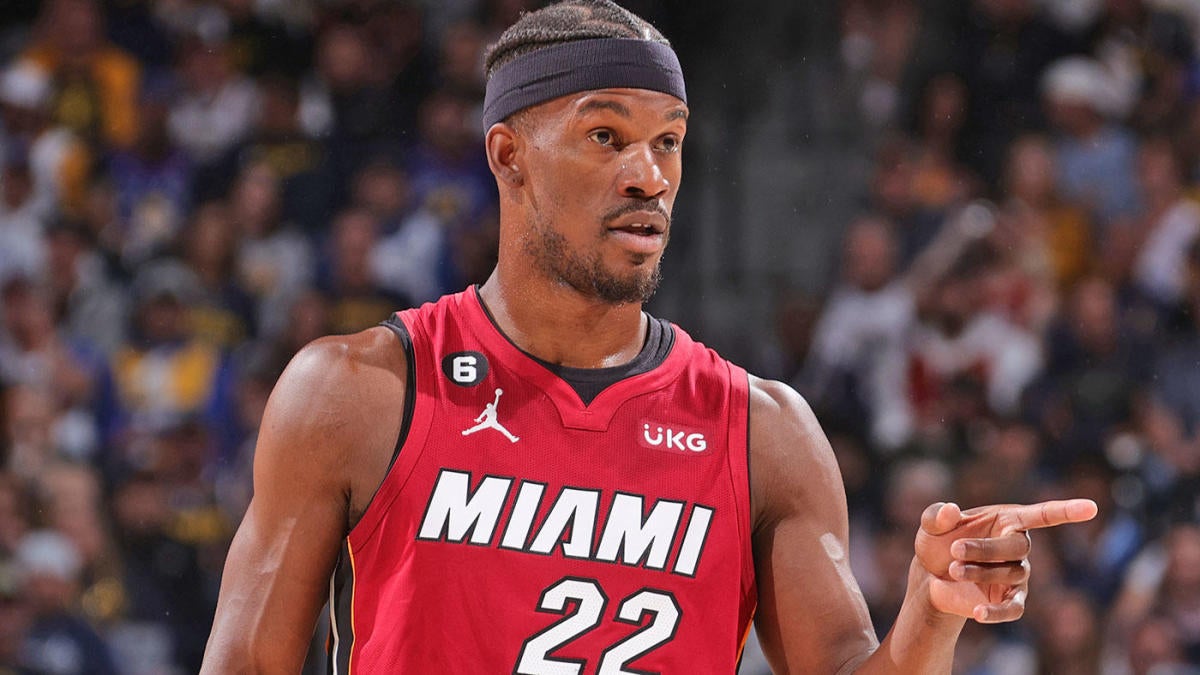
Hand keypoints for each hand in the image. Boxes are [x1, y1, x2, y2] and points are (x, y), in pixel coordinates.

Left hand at [913, 500, 1096, 622]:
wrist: (931, 576)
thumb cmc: (937, 543)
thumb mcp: (930, 526)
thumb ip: (936, 515)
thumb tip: (951, 510)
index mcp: (1006, 520)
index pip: (1042, 515)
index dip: (1066, 511)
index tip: (1091, 508)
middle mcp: (1018, 546)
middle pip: (1018, 547)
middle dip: (985, 549)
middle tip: (955, 550)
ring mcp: (1018, 574)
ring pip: (1011, 574)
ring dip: (980, 572)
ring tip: (954, 570)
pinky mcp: (1010, 599)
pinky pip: (1014, 608)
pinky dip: (997, 611)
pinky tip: (979, 612)